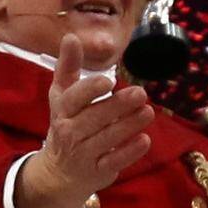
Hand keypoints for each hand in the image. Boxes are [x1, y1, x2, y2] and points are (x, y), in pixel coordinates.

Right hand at [16, 33, 157, 207]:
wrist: (59, 171)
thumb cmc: (66, 123)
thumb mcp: (62, 95)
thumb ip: (68, 66)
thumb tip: (71, 36)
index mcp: (62, 110)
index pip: (74, 99)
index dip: (90, 90)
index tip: (108, 80)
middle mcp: (69, 132)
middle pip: (94, 118)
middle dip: (118, 106)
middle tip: (140, 94)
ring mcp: (83, 153)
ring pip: (107, 139)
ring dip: (129, 125)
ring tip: (148, 112)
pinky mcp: (97, 171)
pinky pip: (115, 161)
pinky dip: (130, 152)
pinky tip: (145, 139)